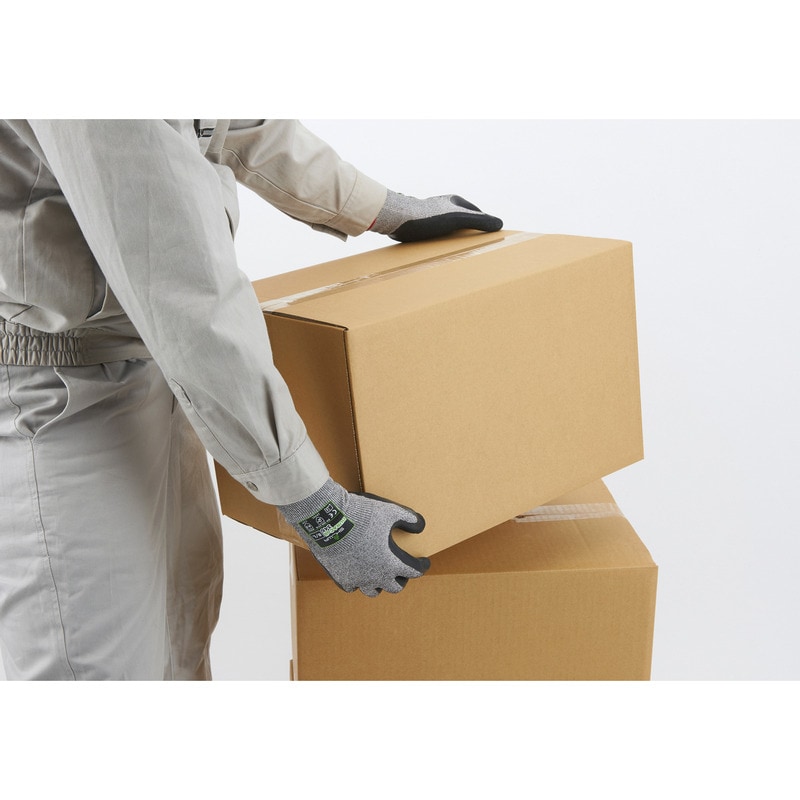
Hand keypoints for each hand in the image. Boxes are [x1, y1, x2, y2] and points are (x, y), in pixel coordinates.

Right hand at [277, 478, 429, 596]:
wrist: (329, 518)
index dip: (422, 566)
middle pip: (394, 587)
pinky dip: (357, 582)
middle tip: (401, 570)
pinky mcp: (340, 578)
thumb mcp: (390, 511)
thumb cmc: (362, 514)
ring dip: (379, 584)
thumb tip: (421, 526)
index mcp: (391, 563)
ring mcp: (357, 580)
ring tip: (379, 574)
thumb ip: (409, 519)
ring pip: (372, 591)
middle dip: (401, 579)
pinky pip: (352, 587)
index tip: (424, 562)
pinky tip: (357, 573)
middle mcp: (376, 576)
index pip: (414, 572)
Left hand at [371, 190, 502, 241]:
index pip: (475, 212)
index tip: (490, 235)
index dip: (484, 223)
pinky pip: (436, 234)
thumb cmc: (426, 218)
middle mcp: (442, 205)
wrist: (396, 220)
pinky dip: (442, 241)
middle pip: (462, 219)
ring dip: (455, 237)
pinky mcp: (419, 225)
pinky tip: (440, 251)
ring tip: (460, 250)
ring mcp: (430, 214)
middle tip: (477, 245)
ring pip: (448, 227)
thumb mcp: (457, 219)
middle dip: (469, 230)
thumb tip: (500, 224)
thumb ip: (479, 222)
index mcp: (453, 201)